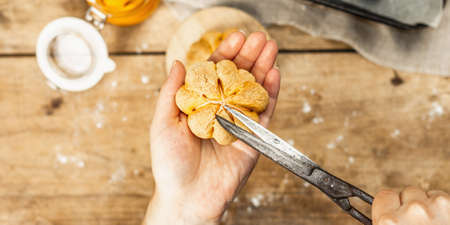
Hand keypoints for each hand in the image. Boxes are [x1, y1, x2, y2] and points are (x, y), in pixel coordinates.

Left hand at [144, 32, 279, 224]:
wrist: (187, 197)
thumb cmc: (170, 164)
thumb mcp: (162, 123)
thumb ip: (171, 92)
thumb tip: (180, 62)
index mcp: (200, 105)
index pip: (215, 74)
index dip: (226, 54)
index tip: (236, 37)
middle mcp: (221, 111)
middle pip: (238, 78)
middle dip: (249, 56)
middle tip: (259, 37)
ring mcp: (239, 123)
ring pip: (254, 91)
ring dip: (263, 68)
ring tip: (270, 47)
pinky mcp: (253, 138)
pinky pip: (265, 113)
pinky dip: (271, 93)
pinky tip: (274, 74)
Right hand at [372, 187, 449, 224]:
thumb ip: (384, 221)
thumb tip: (384, 213)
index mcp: (388, 222)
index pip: (383, 196)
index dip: (390, 205)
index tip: (395, 211)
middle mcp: (409, 211)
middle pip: (405, 192)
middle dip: (409, 204)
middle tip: (415, 222)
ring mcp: (432, 206)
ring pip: (423, 193)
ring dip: (425, 204)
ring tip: (429, 221)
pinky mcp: (448, 204)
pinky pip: (438, 196)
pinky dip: (440, 207)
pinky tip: (440, 219)